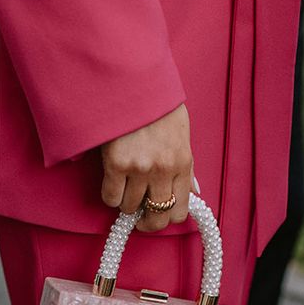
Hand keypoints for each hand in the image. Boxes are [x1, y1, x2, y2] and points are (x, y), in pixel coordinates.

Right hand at [100, 105, 192, 232]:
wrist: (134, 83)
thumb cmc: (157, 106)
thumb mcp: (182, 134)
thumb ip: (186, 166)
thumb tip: (193, 191)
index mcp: (183, 163)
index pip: (181, 210)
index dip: (166, 217)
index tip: (157, 212)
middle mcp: (164, 170)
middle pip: (157, 216)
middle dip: (146, 222)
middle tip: (138, 216)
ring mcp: (140, 169)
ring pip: (130, 208)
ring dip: (126, 202)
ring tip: (124, 188)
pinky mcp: (116, 164)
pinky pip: (111, 197)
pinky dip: (110, 194)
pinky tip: (112, 182)